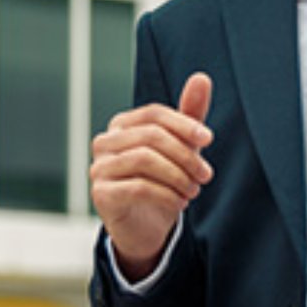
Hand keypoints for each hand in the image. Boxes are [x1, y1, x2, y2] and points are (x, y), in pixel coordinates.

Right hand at [90, 73, 213, 280]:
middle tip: (205, 174)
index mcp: (122, 125)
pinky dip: (165, 194)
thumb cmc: (163, 181)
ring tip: (193, 190)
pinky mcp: (101, 194)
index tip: (207, 139)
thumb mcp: (181, 147)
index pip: (153, 114)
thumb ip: (189, 114)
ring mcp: (99, 168)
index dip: (183, 124)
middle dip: (184, 155)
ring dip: (177, 176)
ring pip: (143, 160)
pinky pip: (137, 187)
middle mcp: (105, 143)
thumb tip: (202, 78)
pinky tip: (179, 203)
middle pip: (150, 136)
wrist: (147, 228)